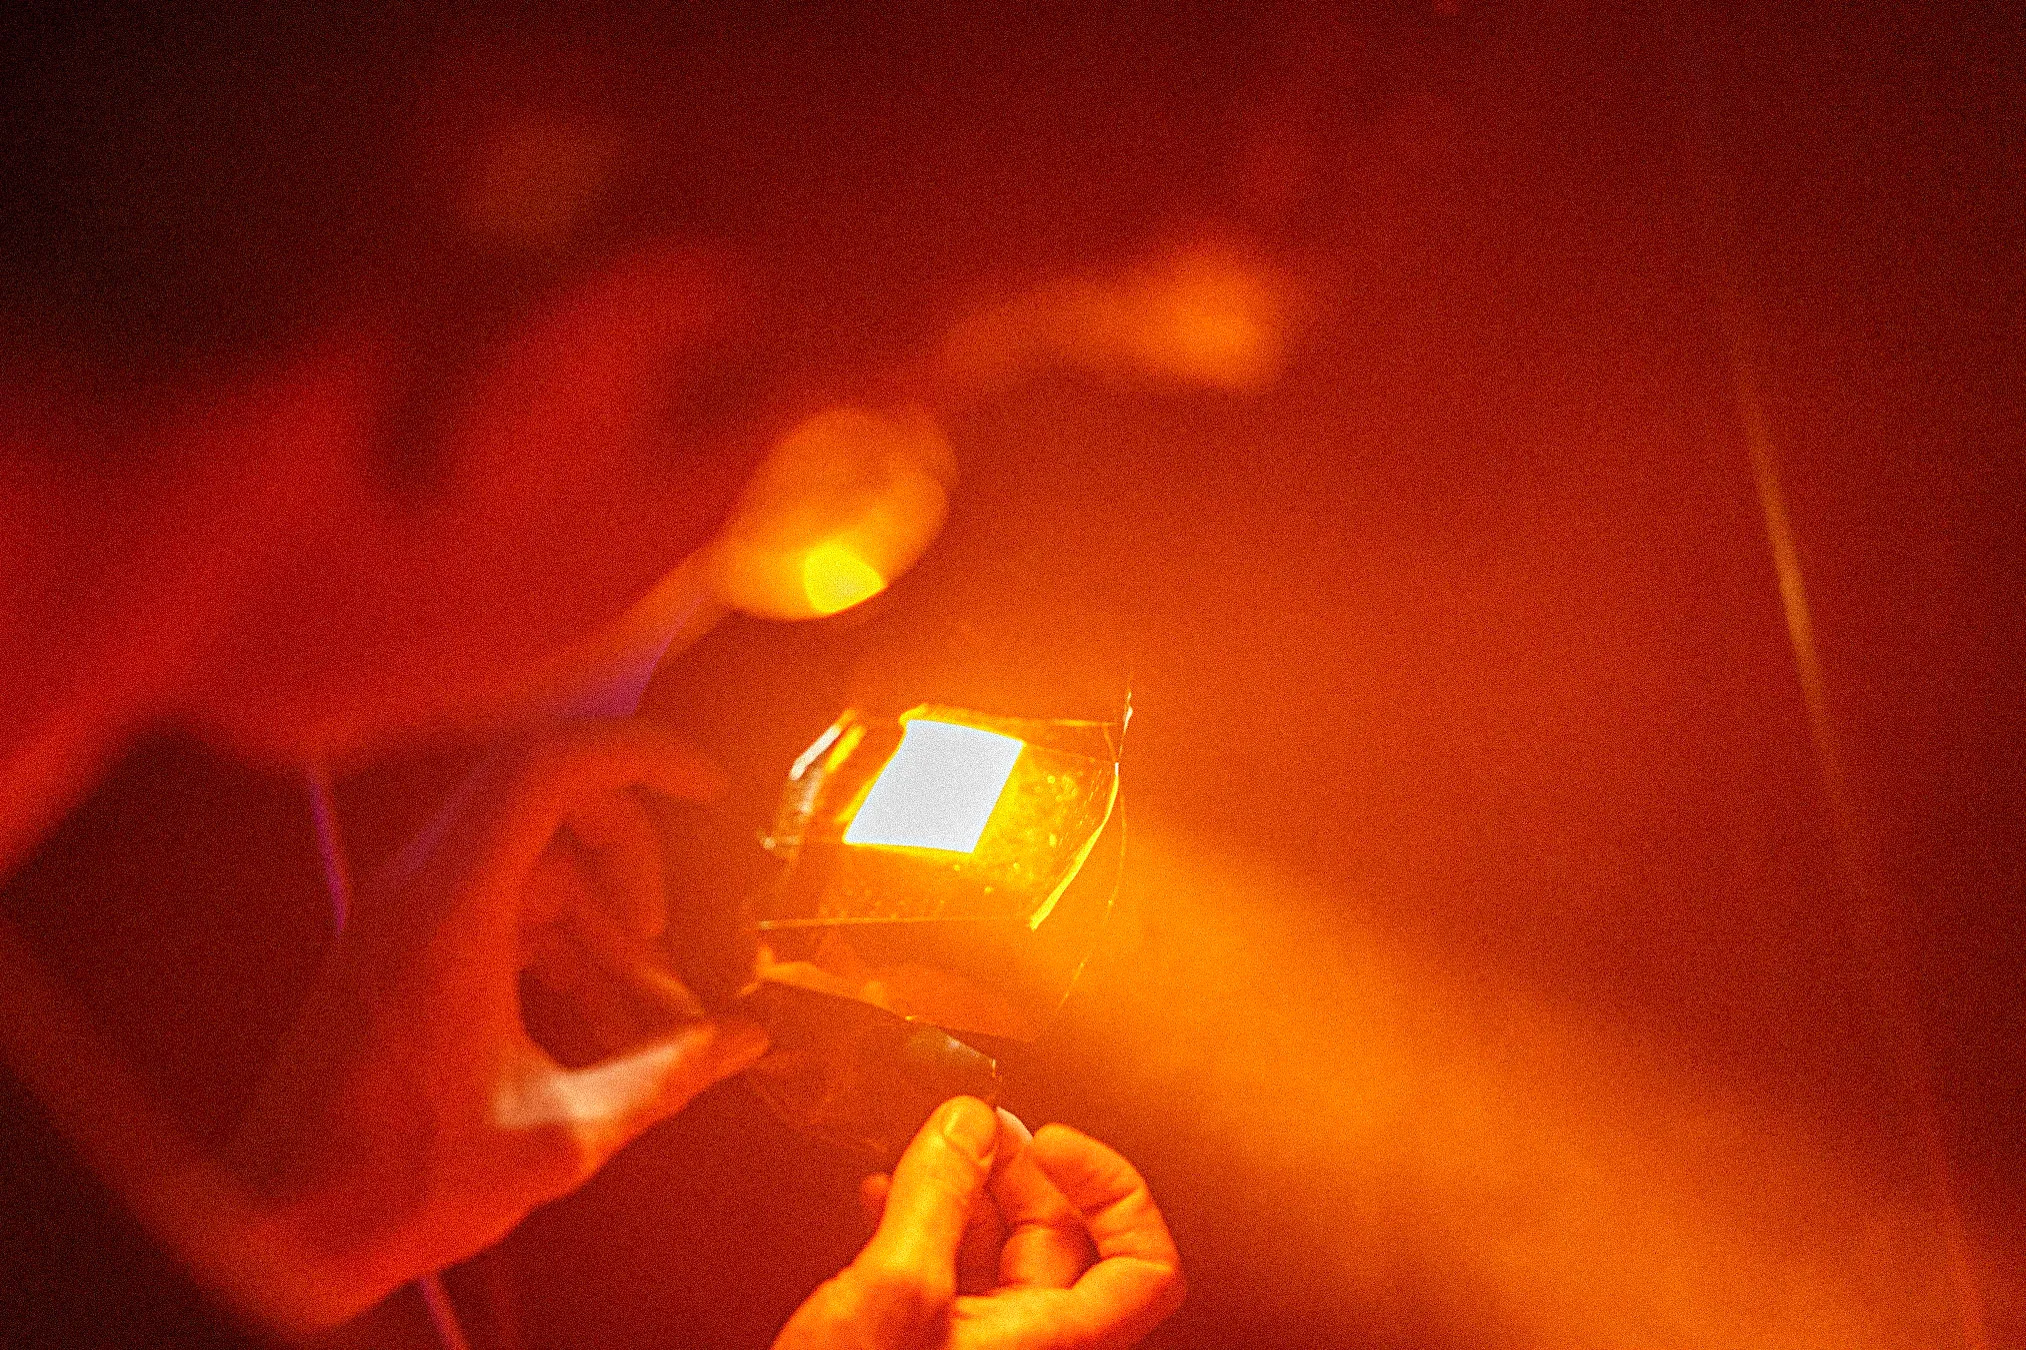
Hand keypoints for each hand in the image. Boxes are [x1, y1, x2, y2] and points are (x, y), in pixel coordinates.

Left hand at [230, 719, 767, 1331]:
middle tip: (667, 941)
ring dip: (601, 926)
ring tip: (644, 1020)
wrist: (280, 1240)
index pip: (547, 764)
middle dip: (632, 861)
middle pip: (551, 807)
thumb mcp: (561, 1136)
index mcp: (451, 907)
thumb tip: (749, 1037)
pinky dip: (561, 949)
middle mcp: (419, 889)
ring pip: (534, 869)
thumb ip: (666, 1075)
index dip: (640, 754)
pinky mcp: (401, 954)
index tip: (710, 788)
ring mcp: (404, 918)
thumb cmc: (398, 1187)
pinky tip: (598, 1030)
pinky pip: (502, 911)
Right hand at [776, 1097, 1183, 1349]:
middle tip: (976, 1130)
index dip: (1114, 1192)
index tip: (1055, 1144)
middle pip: (1067, 1245)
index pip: (1145, 1268)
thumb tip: (968, 1124)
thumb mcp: (893, 1288)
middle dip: (1022, 1174)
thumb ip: (937, 1196)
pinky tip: (889, 1199)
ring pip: (1004, 1256)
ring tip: (927, 1153)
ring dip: (969, 1192)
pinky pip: (955, 1278)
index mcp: (1053, 1347)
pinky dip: (929, 1226)